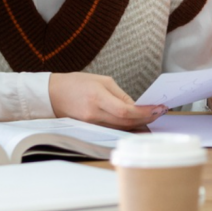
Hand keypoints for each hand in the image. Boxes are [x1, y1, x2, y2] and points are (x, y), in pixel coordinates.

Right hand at [48, 73, 163, 129]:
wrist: (52, 94)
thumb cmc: (76, 83)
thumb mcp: (102, 81)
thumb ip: (120, 95)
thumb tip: (137, 107)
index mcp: (97, 97)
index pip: (125, 111)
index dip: (144, 112)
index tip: (159, 108)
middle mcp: (94, 114)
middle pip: (126, 122)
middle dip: (146, 118)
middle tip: (160, 112)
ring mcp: (91, 124)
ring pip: (120, 128)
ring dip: (138, 124)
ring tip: (152, 117)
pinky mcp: (89, 129)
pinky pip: (112, 130)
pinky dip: (125, 127)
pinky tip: (136, 123)